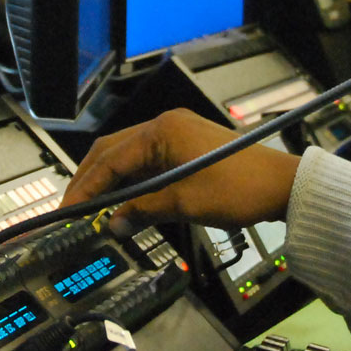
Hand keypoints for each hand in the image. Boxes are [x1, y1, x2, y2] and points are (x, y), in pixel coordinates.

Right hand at [63, 108, 300, 233]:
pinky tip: (123, 202)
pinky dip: (132, 182)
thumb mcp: (185, 204)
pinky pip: (148, 162)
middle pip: (112, 151)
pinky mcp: (187, 148)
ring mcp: (177, 135)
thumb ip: (143, 211)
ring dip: (110, 182)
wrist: (283, 186)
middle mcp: (165, 125)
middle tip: (72, 210)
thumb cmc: (240, 189)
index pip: (109, 159)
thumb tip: (113, 224)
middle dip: (90, 180)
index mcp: (162, 131)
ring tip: (92, 209)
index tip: (67, 212)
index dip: (85, 187)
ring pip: (128, 157)